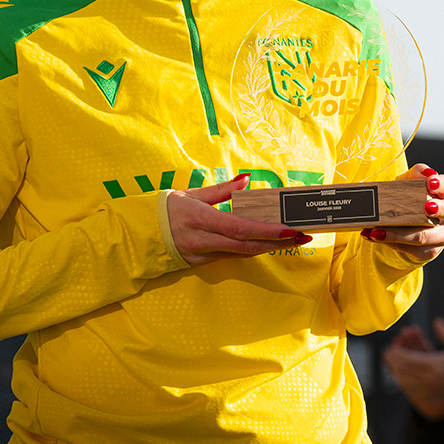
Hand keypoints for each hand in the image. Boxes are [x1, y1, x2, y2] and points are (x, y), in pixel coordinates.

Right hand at [166, 174, 310, 265]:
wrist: (140, 235)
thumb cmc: (167, 210)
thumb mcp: (192, 194)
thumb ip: (222, 190)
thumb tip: (247, 180)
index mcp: (200, 219)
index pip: (240, 229)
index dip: (267, 231)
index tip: (290, 229)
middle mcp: (203, 241)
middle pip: (247, 246)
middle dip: (277, 242)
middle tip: (302, 236)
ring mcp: (202, 255)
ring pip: (242, 253)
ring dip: (268, 246)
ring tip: (292, 238)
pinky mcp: (202, 263)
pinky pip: (232, 256)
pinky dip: (251, 249)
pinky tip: (268, 243)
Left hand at [360, 164, 443, 261]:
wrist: (410, 221)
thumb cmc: (412, 195)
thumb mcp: (412, 180)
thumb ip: (417, 173)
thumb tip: (425, 173)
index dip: (440, 184)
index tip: (430, 183)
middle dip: (436, 210)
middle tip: (425, 207)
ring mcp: (442, 236)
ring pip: (423, 236)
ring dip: (398, 234)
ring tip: (377, 230)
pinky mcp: (429, 251)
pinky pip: (411, 249)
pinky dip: (390, 242)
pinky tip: (374, 236)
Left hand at [384, 316, 443, 420]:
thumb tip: (437, 320)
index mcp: (435, 365)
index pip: (410, 359)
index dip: (399, 354)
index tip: (392, 348)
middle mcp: (430, 378)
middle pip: (405, 370)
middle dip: (395, 361)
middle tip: (388, 354)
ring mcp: (429, 389)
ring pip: (406, 381)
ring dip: (397, 372)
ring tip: (391, 364)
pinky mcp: (430, 396)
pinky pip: (412, 390)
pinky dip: (403, 383)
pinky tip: (399, 377)